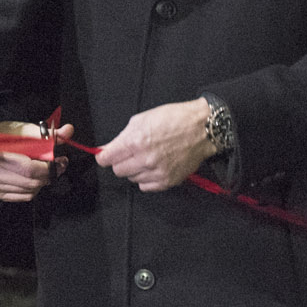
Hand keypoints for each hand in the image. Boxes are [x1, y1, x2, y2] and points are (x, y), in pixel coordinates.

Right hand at [0, 124, 72, 202]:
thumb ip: (46, 134)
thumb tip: (68, 130)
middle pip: (31, 181)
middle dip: (49, 174)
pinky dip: (34, 188)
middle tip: (58, 166)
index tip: (60, 160)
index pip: (29, 168)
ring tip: (43, 170)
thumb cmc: (2, 138)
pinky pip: (24, 196)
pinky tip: (32, 178)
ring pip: (30, 190)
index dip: (48, 167)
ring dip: (42, 182)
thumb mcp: (22, 130)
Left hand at [99, 99, 216, 192]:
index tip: (105, 155)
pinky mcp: (168, 181)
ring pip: (131, 179)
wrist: (202, 128)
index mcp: (136, 142)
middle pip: (118, 170)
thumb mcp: (142, 119)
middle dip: (120, 162)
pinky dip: (146, 178)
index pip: (107, 158)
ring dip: (134, 169)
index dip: (104, 156)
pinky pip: (146, 187)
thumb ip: (122, 136)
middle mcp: (145, 159)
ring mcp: (157, 172)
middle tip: (129, 153)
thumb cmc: (174, 119)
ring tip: (146, 157)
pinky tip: (153, 167)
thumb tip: (108, 149)